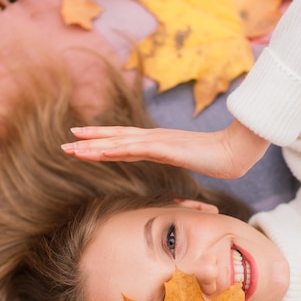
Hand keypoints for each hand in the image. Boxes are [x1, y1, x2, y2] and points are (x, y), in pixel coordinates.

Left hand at [61, 119, 269, 179]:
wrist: (237, 152)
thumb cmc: (220, 157)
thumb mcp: (195, 161)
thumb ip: (184, 159)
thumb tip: (183, 162)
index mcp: (159, 143)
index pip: (124, 141)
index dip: (102, 141)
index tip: (81, 143)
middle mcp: (154, 139)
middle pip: (115, 138)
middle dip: (89, 142)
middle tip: (64, 146)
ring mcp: (158, 142)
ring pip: (119, 143)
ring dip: (93, 146)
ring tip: (70, 149)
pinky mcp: (165, 147)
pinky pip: (134, 149)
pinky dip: (114, 149)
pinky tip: (98, 151)